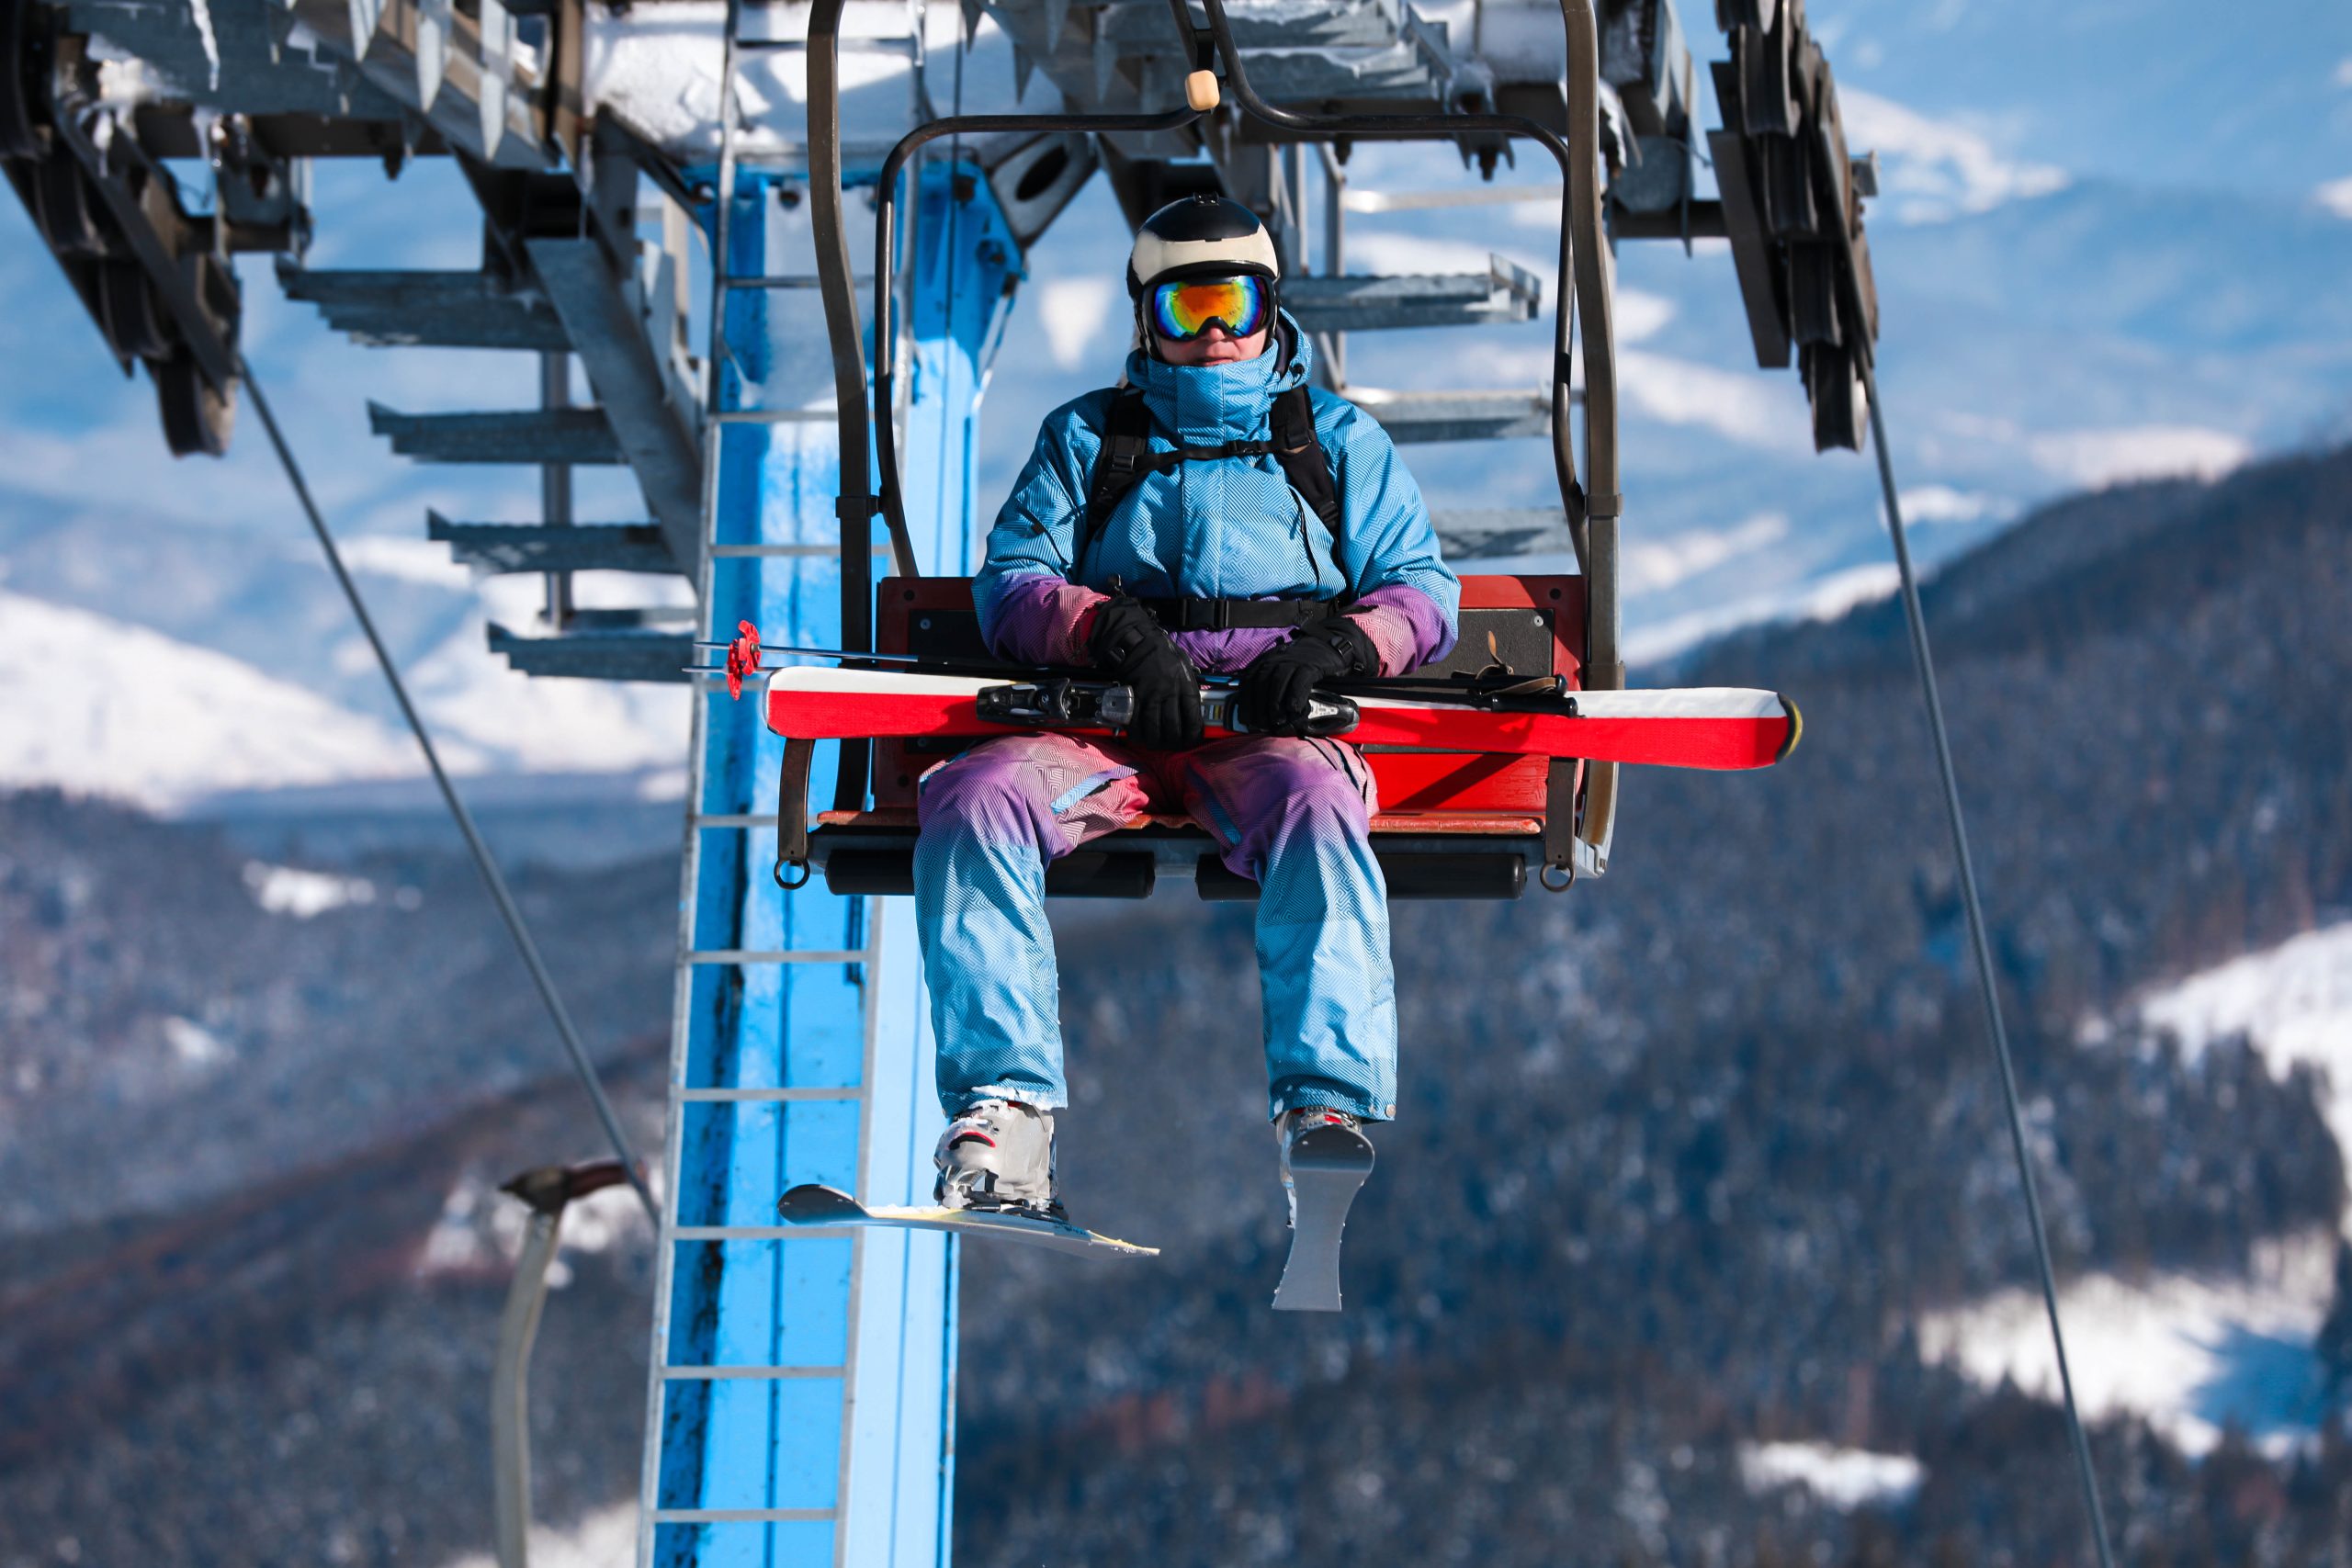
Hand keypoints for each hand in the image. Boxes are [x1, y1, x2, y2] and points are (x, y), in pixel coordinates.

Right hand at [1086, 596, 1202, 749]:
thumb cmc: (1164, 653)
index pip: (1193, 717)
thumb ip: (1188, 686)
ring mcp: (1151, 695)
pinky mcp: (1134, 696)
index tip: (1191, 741)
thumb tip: (1193, 705)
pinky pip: (1135, 721)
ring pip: (1153, 728)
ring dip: (1155, 741)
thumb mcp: (1184, 666)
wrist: (1139, 642)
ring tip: (1155, 744)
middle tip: (1172, 746)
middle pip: (1173, 727)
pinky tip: (1139, 736)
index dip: (1193, 734)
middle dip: (1173, 742)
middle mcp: (1169, 692)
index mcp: (1185, 685)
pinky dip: (1137, 733)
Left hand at [1237, 619, 1375, 735]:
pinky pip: (1300, 681)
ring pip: (1277, 681)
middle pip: (1261, 683)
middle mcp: (1276, 659)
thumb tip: (1257, 712)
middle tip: (1262, 724)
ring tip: (1277, 720)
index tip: (1247, 719)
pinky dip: (1295, 696)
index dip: (1246, 702)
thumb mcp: (1280, 669)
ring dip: (1275, 703)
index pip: (1249, 681)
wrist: (1326, 646)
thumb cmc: (1301, 664)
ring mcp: (1293, 661)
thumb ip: (1268, 685)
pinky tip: (1294, 709)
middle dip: (1259, 706)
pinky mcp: (1310, 665)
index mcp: (1266, 661)